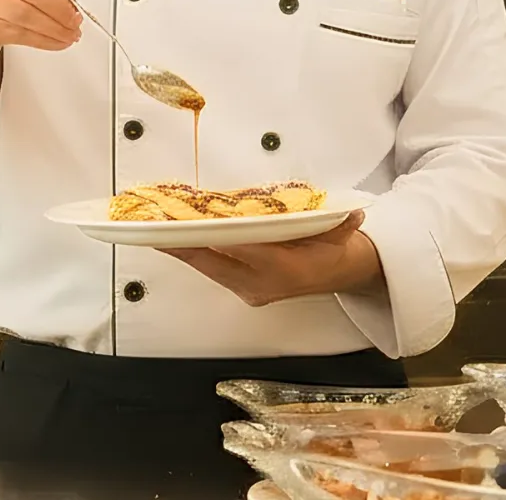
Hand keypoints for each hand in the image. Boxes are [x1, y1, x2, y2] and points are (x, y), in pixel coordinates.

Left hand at [161, 212, 383, 305]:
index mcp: (288, 270)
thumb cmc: (340, 249)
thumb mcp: (343, 230)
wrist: (344, 274)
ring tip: (157, 231)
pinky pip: (213, 270)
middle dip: (182, 246)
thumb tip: (350, 215)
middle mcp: (264, 284)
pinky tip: (178, 242)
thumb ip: (344, 223)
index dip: (217, 236)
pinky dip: (195, 255)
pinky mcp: (245, 289)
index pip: (246, 249)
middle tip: (155, 228)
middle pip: (213, 263)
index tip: (192, 224)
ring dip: (183, 250)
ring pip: (208, 268)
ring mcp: (252, 290)